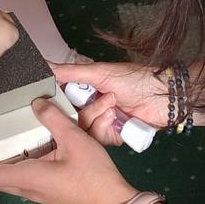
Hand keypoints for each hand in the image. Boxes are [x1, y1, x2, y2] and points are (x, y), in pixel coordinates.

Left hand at [0, 99, 136, 203]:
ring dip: (10, 159)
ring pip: (14, 178)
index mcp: (28, 177)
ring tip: (16, 136)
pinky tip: (41, 147)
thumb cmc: (93, 175)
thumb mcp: (75, 139)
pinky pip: (30, 179)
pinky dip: (27, 163)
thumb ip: (53, 119)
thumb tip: (36, 103)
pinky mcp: (52, 195)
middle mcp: (29, 190)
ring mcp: (41, 195)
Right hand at [50, 60, 166, 145]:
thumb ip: (68, 71)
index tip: (43, 102)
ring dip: (95, 117)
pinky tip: (116, 118)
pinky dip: (104, 128)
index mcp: (85, 90)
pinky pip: (95, 139)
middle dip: (79, 110)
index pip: (60, 99)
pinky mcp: (111, 137)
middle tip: (93, 100)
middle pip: (68, 117)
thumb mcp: (98, 72)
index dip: (52, 101)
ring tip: (111, 106)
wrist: (163, 98)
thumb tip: (42, 64)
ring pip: (80, 129)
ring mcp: (100, 123)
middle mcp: (90, 107)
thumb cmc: (133, 79)